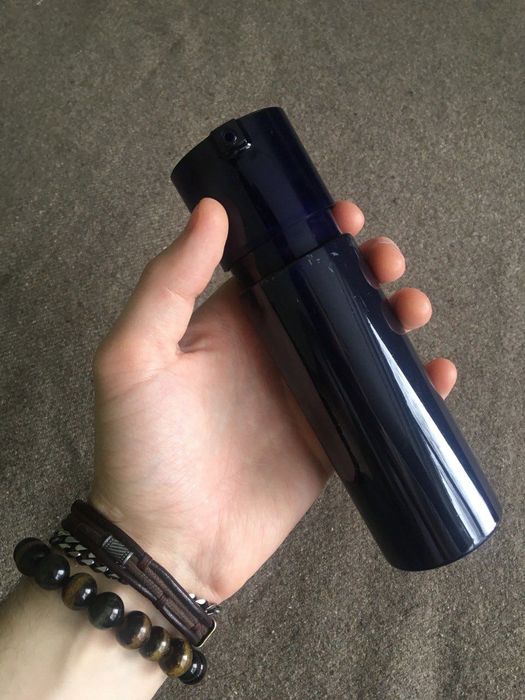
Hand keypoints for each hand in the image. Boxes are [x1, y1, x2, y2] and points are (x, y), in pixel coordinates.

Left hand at [90, 198, 456, 602]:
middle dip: (363, 270)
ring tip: (411, 309)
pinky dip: (411, 386)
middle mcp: (270, 352)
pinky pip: (378, 403)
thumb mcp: (133, 358)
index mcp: (229, 323)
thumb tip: (212, 211)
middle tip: (386, 263)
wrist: (169, 544)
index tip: (345, 217)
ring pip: (360, 342)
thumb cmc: (142, 450)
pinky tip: (435, 373)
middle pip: (329, 296)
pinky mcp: (330, 440)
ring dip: (392, 317)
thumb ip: (167, 284)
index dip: (313, 236)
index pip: (279, 263)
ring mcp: (304, 395)